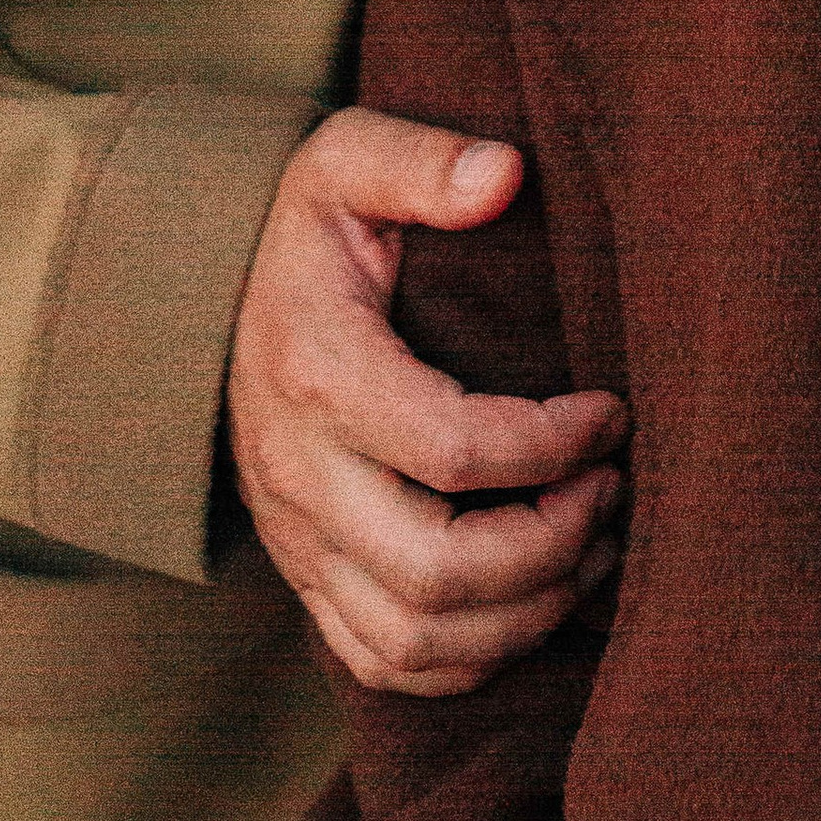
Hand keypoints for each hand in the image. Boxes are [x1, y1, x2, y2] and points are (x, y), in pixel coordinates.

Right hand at [227, 105, 626, 697]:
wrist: (207, 300)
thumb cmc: (310, 229)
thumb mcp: (347, 160)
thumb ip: (422, 161)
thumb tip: (505, 174)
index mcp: (318, 371)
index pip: (450, 448)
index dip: (552, 444)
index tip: (612, 411)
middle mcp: (299, 474)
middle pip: (435, 571)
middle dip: (552, 544)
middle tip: (613, 487)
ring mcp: (298, 540)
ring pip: (415, 637)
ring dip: (526, 610)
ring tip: (594, 540)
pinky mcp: (307, 578)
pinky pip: (386, 661)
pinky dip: (473, 654)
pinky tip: (536, 593)